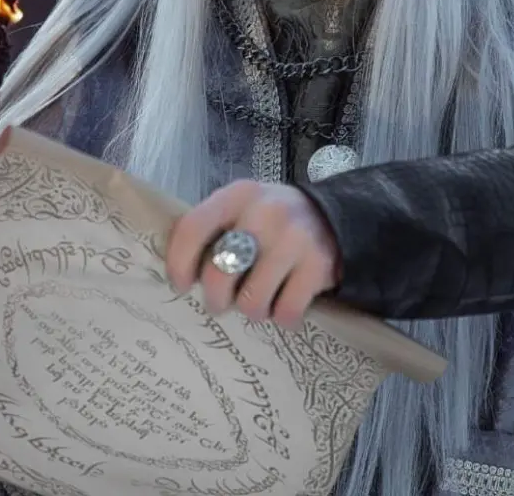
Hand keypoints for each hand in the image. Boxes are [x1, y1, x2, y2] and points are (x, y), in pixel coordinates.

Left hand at [165, 180, 340, 329]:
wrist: (334, 215)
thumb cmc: (272, 219)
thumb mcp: (242, 208)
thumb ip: (213, 231)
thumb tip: (180, 275)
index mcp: (238, 196)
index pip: (193, 229)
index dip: (178, 264)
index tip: (181, 286)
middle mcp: (265, 213)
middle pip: (219, 273)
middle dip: (216, 299)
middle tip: (221, 302)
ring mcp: (294, 239)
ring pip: (252, 301)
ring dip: (252, 309)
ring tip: (259, 299)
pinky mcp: (319, 265)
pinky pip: (286, 311)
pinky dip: (283, 317)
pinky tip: (285, 304)